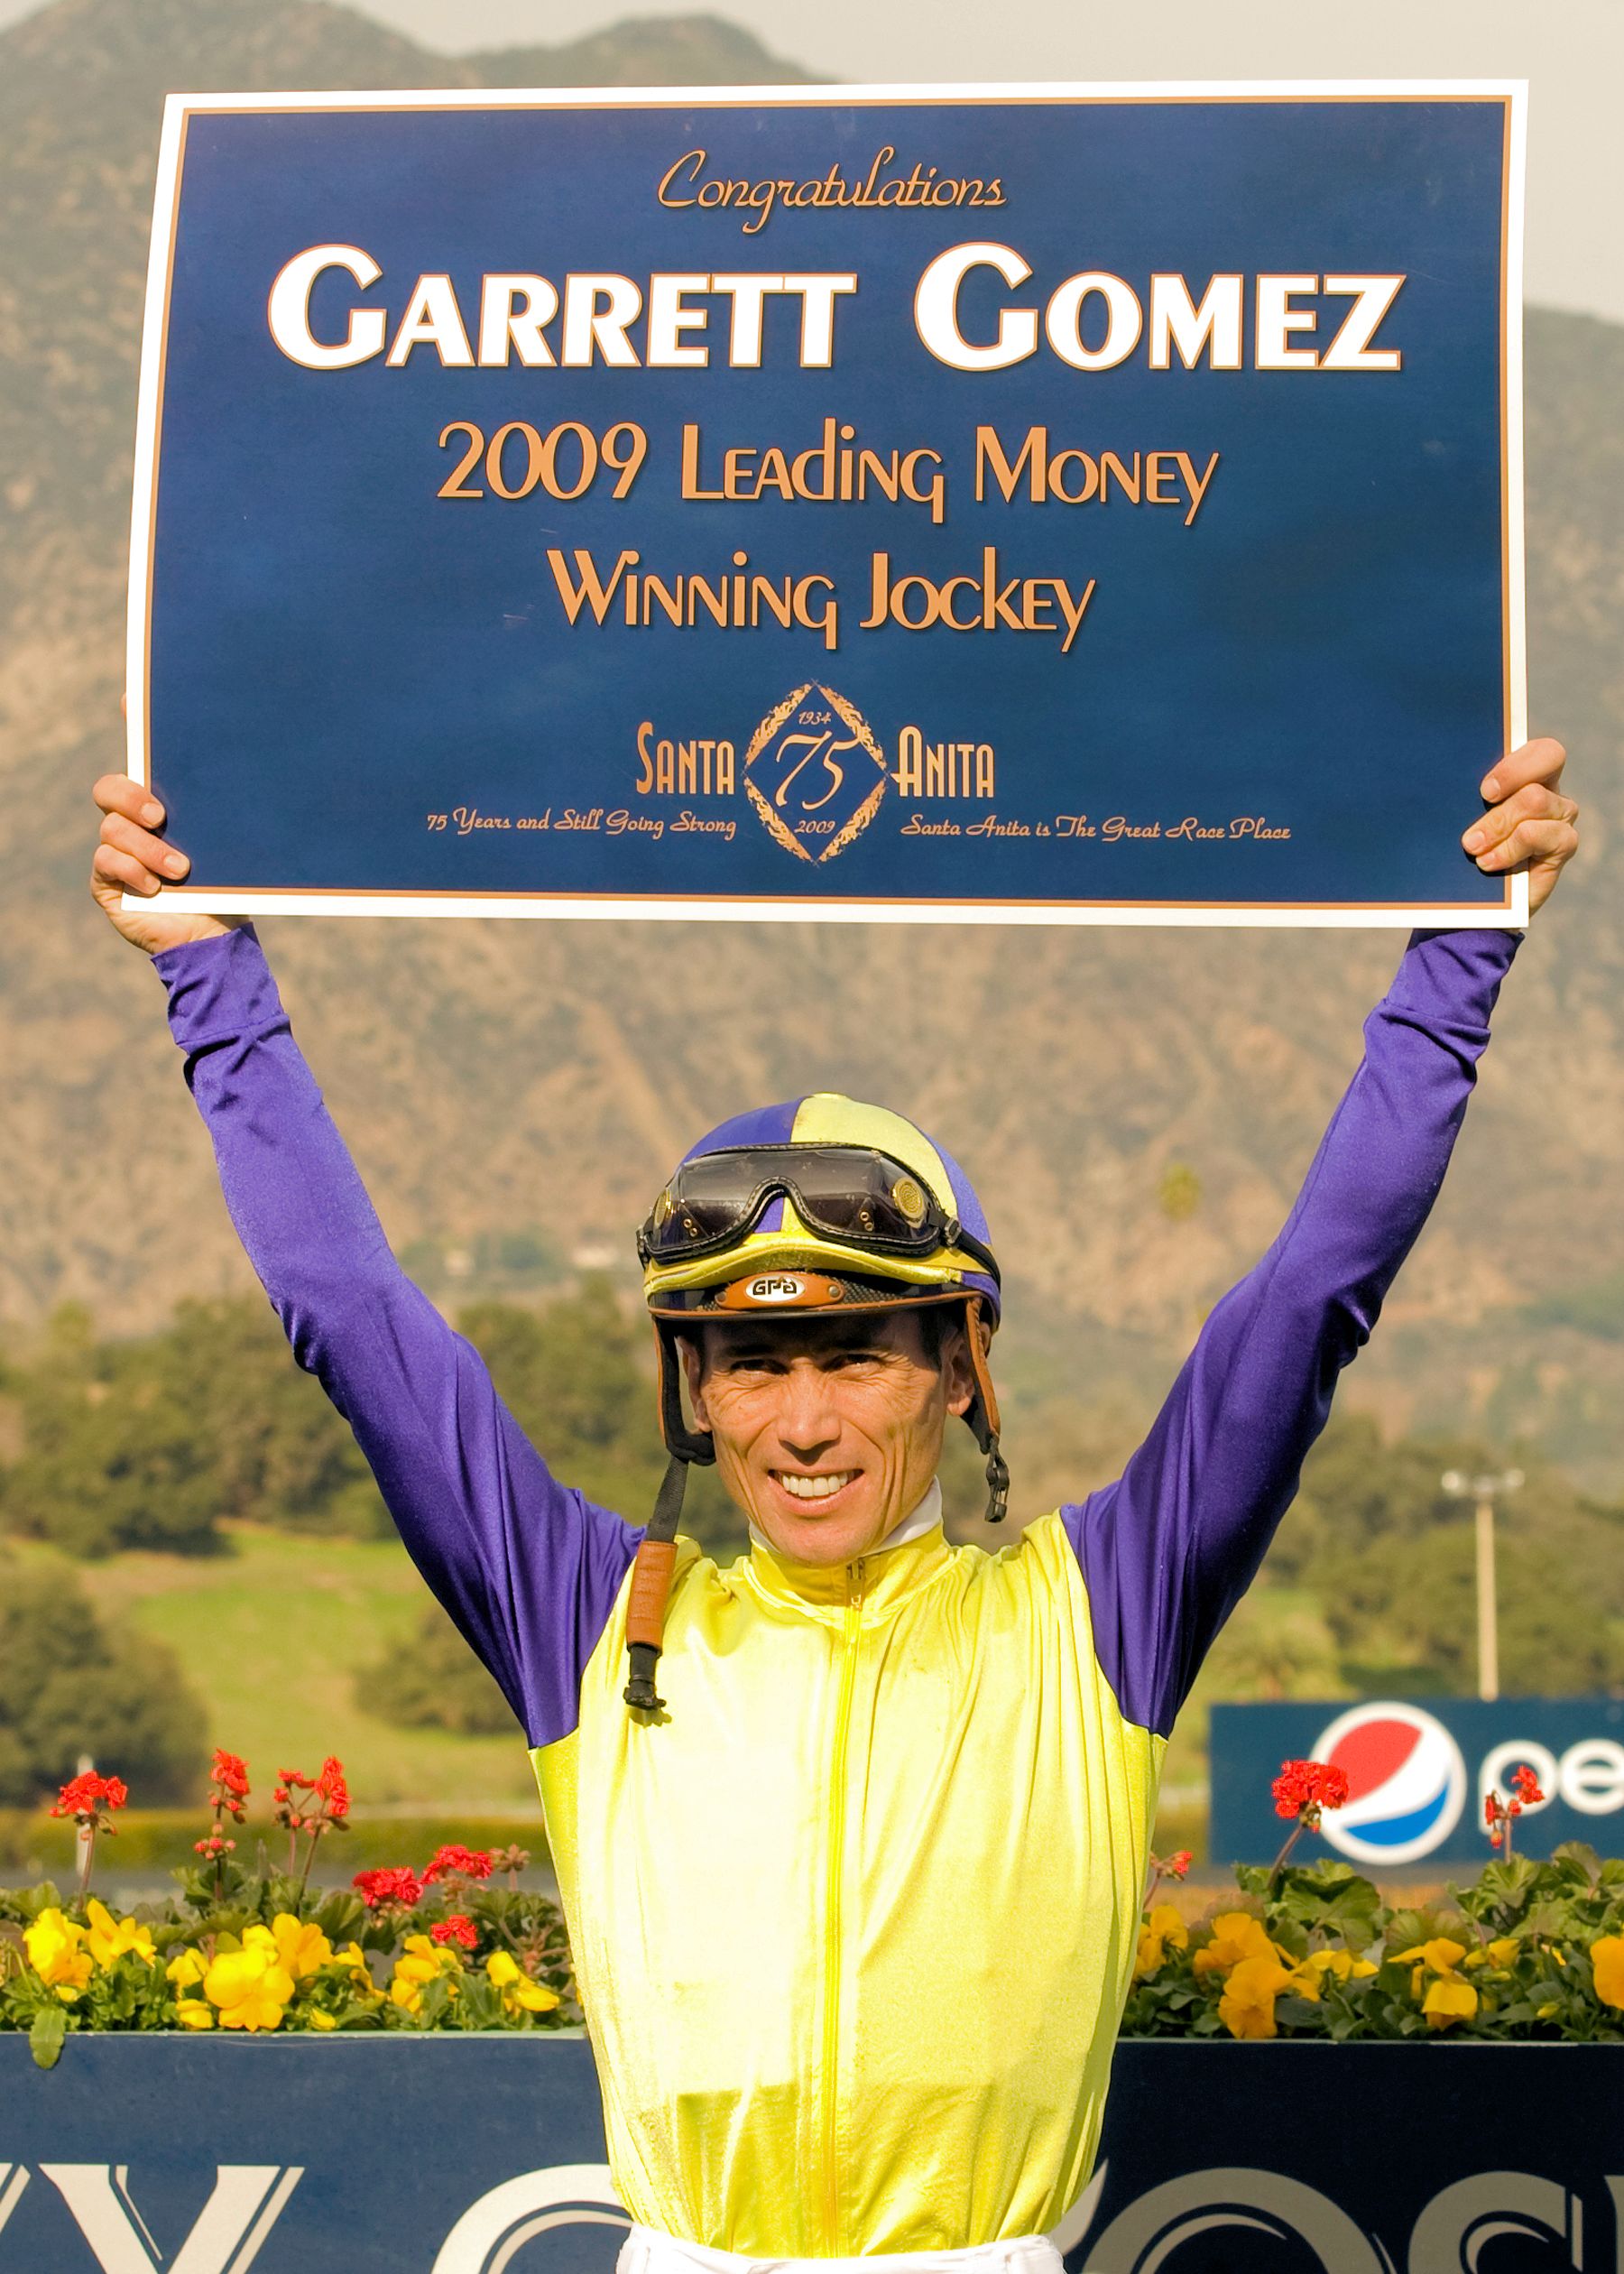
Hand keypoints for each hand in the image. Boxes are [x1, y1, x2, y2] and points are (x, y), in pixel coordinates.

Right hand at [90, 772, 240, 955]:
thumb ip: (211, 822)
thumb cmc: (220, 889)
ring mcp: (115, 853)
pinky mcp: (105, 882)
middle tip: (159, 818)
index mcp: (154, 811)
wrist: (212, 936)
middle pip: (107, 790)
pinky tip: (155, 887)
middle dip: (130, 797)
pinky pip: (106, 861)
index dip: (134, 772)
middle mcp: (129, 827)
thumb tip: (224, 791)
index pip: (131, 776)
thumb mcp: (222, 853)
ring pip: (113, 829)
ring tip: (180, 870)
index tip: (159, 783)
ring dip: (148, 848)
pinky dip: (132, 870)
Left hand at [1460, 737, 1577, 917]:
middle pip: (1543, 768)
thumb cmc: (1461, 849)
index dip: (1515, 765)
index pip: (1542, 750)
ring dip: (1498, 826)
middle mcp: (1548, 789)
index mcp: (1525, 773)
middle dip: (1505, 790)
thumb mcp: (1458, 818)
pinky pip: (1539, 834)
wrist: (1474, 899)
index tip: (1484, 790)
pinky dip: (1509, 849)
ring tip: (1473, 848)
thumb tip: (1441, 783)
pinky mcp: (1564, 843)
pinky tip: (1488, 863)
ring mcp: (1558, 816)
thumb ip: (1461, 797)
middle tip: (1476, 817)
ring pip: (1535, 800)